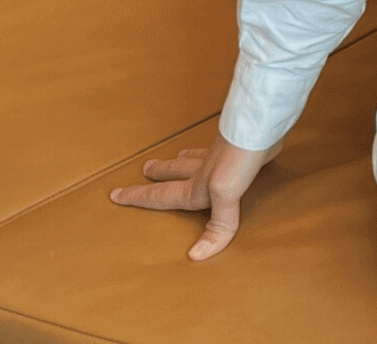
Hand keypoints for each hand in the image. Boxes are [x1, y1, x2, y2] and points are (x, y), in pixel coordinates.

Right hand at [110, 131, 282, 259]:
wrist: (261, 122)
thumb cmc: (241, 156)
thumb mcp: (225, 192)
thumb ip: (218, 225)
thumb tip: (196, 255)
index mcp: (198, 184)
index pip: (162, 196)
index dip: (139, 198)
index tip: (115, 194)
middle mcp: (207, 168)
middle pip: (177, 171)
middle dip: (161, 173)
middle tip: (147, 168)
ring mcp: (224, 153)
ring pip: (198, 156)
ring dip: (186, 158)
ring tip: (179, 155)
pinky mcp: (245, 145)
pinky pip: (227, 150)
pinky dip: (221, 149)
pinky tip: (230, 148)